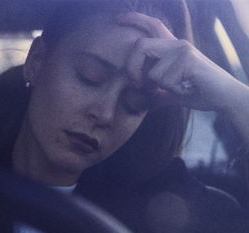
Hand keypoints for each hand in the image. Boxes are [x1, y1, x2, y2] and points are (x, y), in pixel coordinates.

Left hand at [117, 12, 247, 112]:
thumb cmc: (199, 92)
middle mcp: (176, 44)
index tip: (119, 18)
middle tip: (138, 85)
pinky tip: (188, 88)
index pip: (152, 26)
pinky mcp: (188, 59)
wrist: (224, 97)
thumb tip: (144, 102)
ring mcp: (182, 49)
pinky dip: (172, 91)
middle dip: (131, 68)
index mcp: (172, 47)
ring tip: (180, 87)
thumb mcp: (172, 92)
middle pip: (140, 46)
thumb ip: (157, 92)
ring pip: (152, 72)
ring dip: (161, 88)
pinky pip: (164, 80)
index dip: (135, 19)